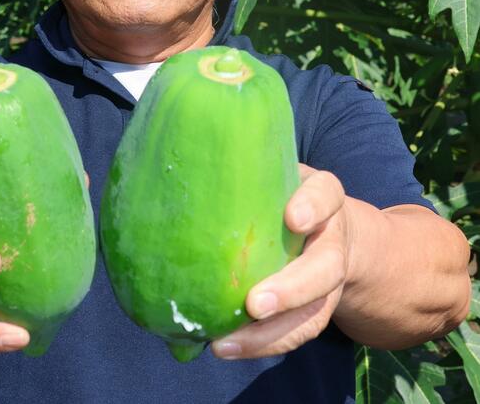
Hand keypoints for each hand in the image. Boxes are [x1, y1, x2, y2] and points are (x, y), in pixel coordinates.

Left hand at [212, 163, 349, 358]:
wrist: (331, 228)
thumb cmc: (285, 191)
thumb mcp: (276, 172)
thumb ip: (246, 169)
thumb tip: (184, 169)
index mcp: (323, 197)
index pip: (325, 194)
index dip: (312, 206)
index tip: (293, 219)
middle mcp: (332, 239)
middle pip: (325, 267)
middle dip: (292, 289)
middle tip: (256, 304)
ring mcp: (327, 279)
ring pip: (312, 312)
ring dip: (270, 333)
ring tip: (227, 342)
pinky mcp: (316, 308)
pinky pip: (294, 332)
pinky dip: (260, 344)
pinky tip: (224, 346)